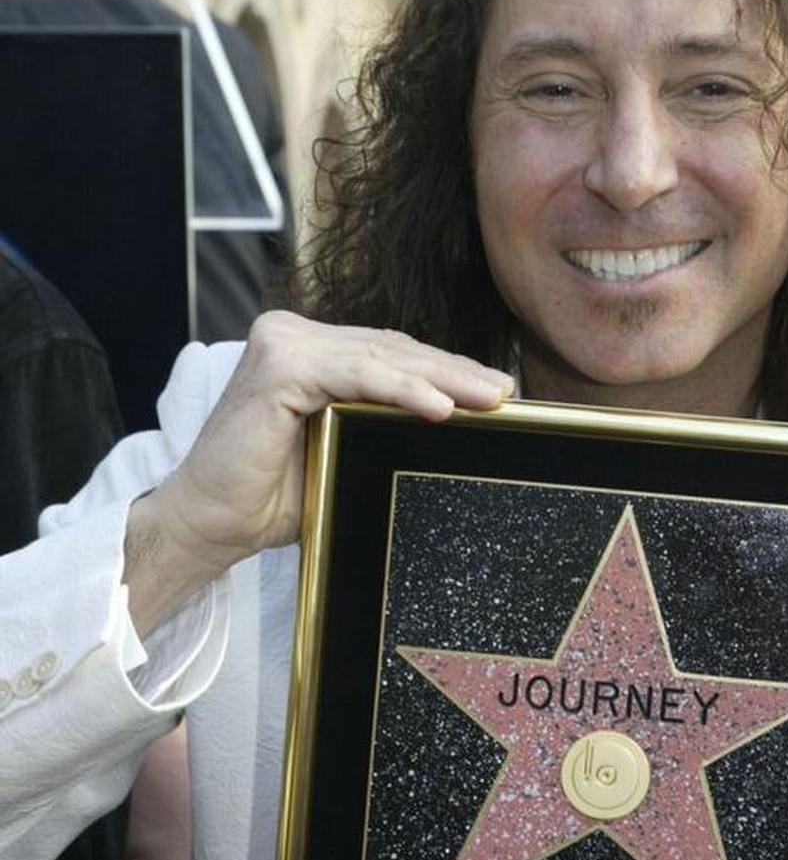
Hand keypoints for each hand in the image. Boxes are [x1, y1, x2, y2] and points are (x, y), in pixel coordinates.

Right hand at [125, 312, 513, 634]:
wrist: (211, 524)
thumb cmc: (272, 496)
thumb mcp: (343, 451)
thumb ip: (381, 425)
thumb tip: (454, 422)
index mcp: (308, 350)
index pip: (389, 354)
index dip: (443, 371)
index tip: (495, 391)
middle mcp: (293, 336)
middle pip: (391, 351)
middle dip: (453, 373)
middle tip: (504, 393)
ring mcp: (283, 345)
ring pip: (380, 358)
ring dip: (440, 380)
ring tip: (487, 400)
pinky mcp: (278, 368)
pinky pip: (354, 375)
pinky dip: (400, 390)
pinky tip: (439, 407)